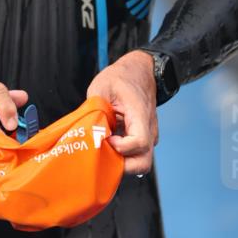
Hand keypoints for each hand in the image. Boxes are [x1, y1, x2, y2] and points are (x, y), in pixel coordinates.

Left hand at [86, 50, 157, 175]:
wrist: (139, 72)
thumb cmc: (121, 78)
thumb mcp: (101, 87)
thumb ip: (95, 109)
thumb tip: (88, 131)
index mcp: (140, 114)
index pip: (139, 143)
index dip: (121, 147)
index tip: (107, 138)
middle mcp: (149, 129)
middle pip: (143, 163)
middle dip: (122, 166)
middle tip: (104, 154)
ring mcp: (148, 135)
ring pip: (139, 162)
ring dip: (121, 161)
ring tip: (105, 148)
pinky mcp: (143, 138)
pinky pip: (135, 154)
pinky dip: (122, 155)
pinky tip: (108, 143)